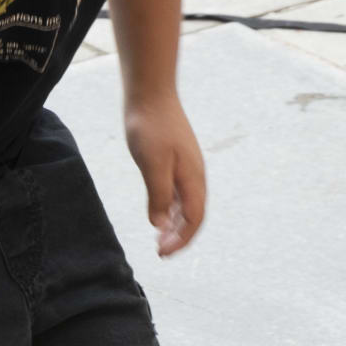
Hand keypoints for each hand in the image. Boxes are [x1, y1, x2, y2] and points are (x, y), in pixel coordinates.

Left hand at [122, 94, 207, 257]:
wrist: (151, 92)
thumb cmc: (150, 126)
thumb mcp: (152, 165)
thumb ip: (158, 197)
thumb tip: (161, 227)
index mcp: (193, 178)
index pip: (194, 219)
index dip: (181, 239)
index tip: (163, 253)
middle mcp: (194, 175)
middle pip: (193, 214)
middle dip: (180, 236)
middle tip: (160, 252)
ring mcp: (186, 166)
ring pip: (186, 204)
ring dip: (175, 224)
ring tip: (159, 238)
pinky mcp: (176, 159)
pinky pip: (179, 191)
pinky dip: (171, 207)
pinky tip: (159, 212)